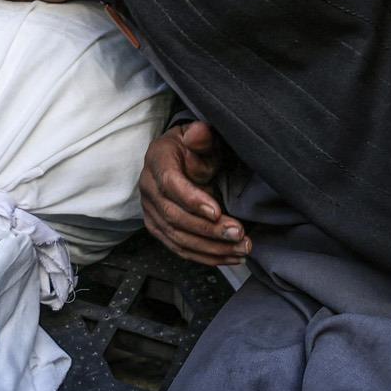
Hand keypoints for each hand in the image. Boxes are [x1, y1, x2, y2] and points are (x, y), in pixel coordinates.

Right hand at [137, 122, 248, 264]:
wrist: (180, 158)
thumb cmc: (193, 147)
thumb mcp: (200, 135)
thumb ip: (202, 136)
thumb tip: (199, 133)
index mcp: (157, 161)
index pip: (169, 183)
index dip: (192, 200)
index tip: (217, 211)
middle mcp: (148, 188)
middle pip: (174, 216)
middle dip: (208, 229)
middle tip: (239, 233)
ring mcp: (151, 212)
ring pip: (178, 237)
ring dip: (211, 248)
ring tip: (241, 249)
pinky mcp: (159, 229)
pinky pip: (180, 248)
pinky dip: (206, 257)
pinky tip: (230, 257)